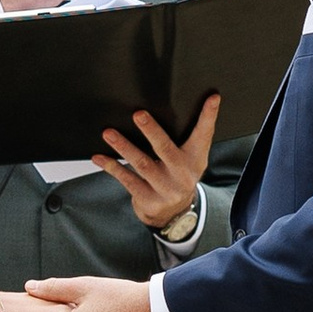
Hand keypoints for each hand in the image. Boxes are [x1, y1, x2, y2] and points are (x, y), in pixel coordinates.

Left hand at [94, 94, 218, 238]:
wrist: (173, 214)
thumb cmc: (179, 175)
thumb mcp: (192, 158)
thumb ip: (192, 135)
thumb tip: (197, 102)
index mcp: (196, 159)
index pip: (204, 134)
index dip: (209, 115)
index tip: (212, 97)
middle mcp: (182, 174)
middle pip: (165, 148)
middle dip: (151, 131)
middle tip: (138, 114)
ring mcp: (165, 189)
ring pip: (142, 164)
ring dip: (124, 147)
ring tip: (109, 133)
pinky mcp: (148, 199)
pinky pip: (127, 179)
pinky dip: (112, 167)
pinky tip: (100, 157)